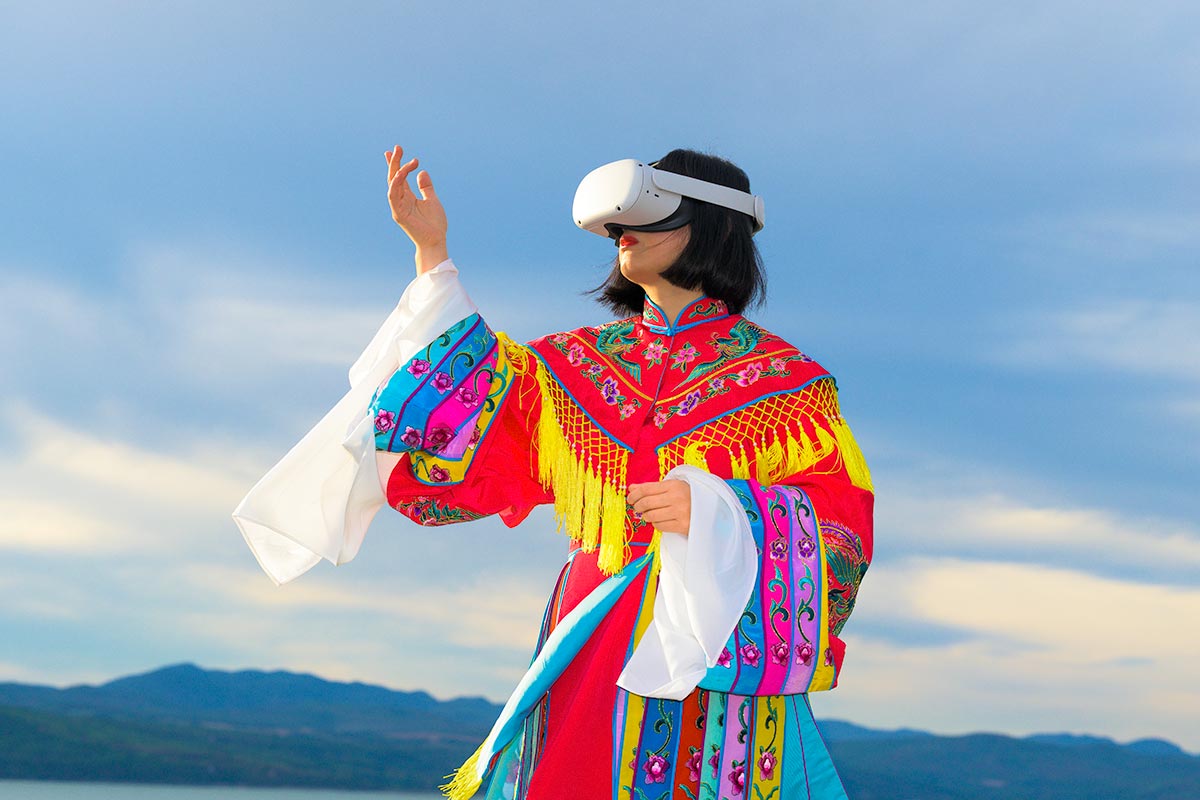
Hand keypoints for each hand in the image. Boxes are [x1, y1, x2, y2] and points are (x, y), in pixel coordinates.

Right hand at [384, 144, 448, 273]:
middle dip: (394, 162)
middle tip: (397, 147)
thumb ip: (426, 187)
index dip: (397, 164)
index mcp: (408, 197)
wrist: (436, 241)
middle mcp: (401, 200)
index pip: (400, 178)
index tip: (396, 150)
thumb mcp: (432, 200)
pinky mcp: (398, 214)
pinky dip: (396, 183)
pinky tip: (401, 172)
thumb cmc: (434, 224)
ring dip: (395, 169)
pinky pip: (394, 195)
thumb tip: (422, 172)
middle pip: (394, 178)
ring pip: (392, 184)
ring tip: (399, 155)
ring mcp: (398, 207)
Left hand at [627, 479, 690, 535]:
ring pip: (651, 516)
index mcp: (674, 485)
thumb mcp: (673, 487)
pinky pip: (660, 526)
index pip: (646, 489)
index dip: (634, 494)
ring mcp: (680, 512)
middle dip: (637, 506)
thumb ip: (652, 487)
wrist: (712, 510)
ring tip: (648, 514)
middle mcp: (676, 497)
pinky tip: (660, 520)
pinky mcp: (682, 526)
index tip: (630, 498)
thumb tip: (631, 488)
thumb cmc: (689, 497)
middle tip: (637, 508)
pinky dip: (656, 524)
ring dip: (646, 516)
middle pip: (646, 503)